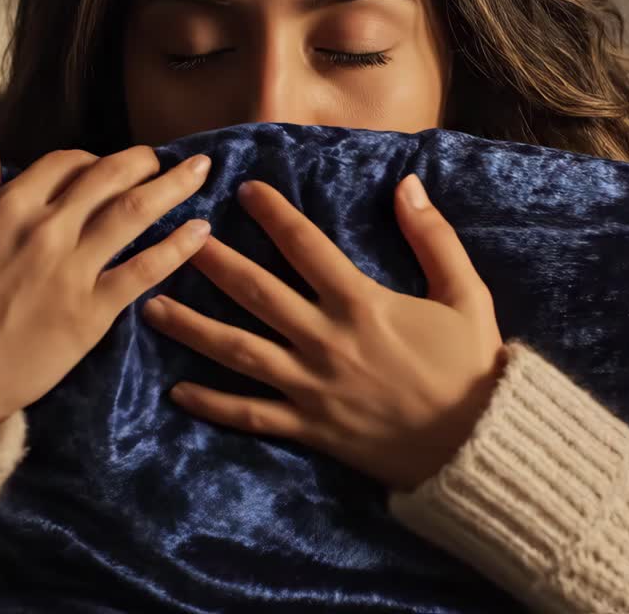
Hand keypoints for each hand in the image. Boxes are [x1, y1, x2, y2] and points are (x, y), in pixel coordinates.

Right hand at [0, 144, 212, 435]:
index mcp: (8, 205)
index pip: (66, 162)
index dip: (94, 158)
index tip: (111, 165)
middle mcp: (46, 228)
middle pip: (110, 177)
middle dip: (144, 160)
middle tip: (167, 158)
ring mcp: (72, 269)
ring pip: (135, 213)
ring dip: (173, 186)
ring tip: (201, 172)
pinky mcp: (92, 311)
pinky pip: (144, 270)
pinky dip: (177, 246)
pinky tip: (200, 231)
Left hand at [141, 175, 506, 491]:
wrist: (477, 444)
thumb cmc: (471, 366)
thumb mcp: (465, 294)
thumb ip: (433, 237)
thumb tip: (407, 184)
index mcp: (363, 304)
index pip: (306, 246)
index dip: (273, 214)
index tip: (244, 191)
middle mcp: (327, 341)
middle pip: (256, 293)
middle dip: (212, 263)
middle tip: (177, 239)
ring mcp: (312, 387)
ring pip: (239, 352)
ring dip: (192, 328)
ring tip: (152, 307)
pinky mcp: (310, 427)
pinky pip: (251, 414)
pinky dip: (213, 404)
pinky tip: (177, 391)